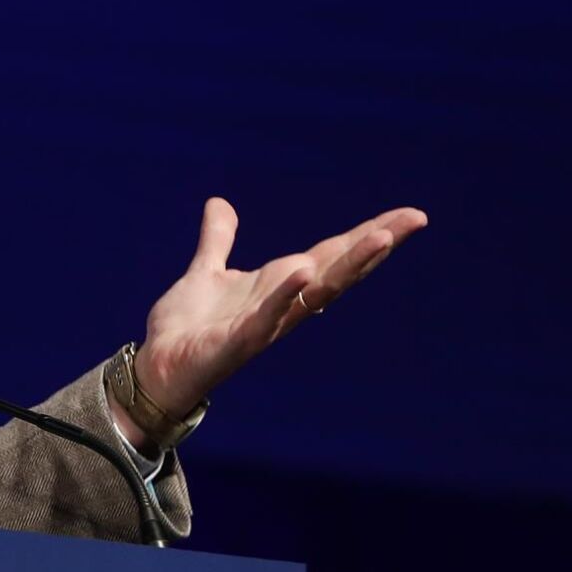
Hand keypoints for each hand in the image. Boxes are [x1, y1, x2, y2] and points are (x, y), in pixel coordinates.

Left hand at [122, 198, 427, 442]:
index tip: (409, 215)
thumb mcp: (205, 272)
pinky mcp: (237, 342)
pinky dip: (284, 295)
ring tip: (380, 237)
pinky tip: (303, 269)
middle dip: (374, 245)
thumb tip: (219, 203)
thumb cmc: (188, 327)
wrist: (158, 368)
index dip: (368, 235)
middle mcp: (282, 305)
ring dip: (348, 266)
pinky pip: (265, 318)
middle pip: (338, 271)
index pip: (332, 255)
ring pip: (315, 293)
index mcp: (278, 286)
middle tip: (413, 220)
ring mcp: (264, 325)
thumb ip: (217, 240)